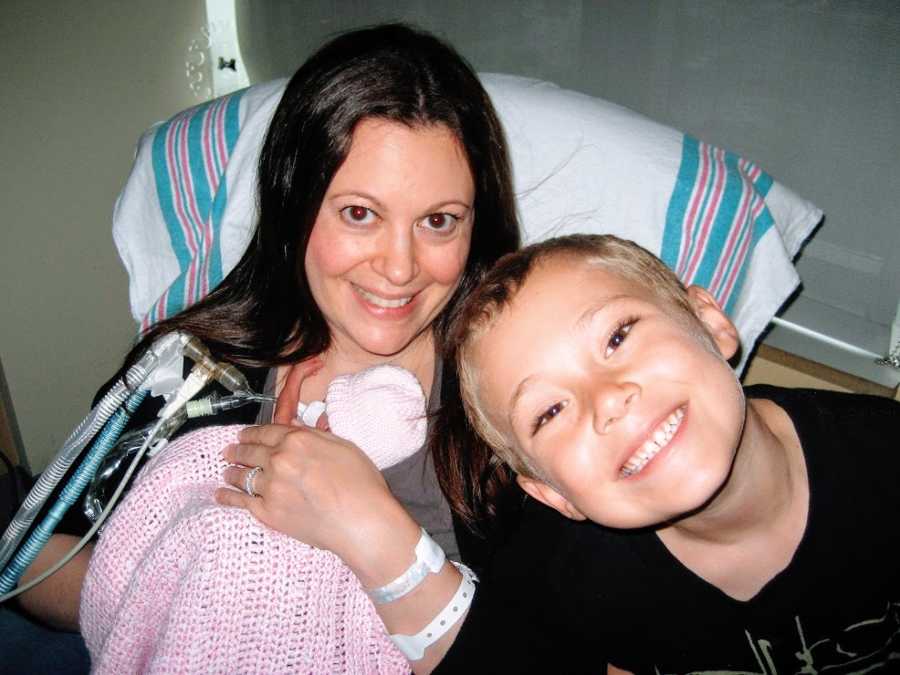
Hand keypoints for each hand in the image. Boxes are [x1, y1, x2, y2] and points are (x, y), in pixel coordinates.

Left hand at [216, 426, 420, 586]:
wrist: (361, 521)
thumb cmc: (361, 483)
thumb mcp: (343, 446)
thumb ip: (314, 435)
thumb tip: (294, 426)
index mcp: (297, 439)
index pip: (266, 431)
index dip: (252, 432)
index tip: (243, 434)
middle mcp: (279, 460)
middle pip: (250, 451)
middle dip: (237, 450)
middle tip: (229, 451)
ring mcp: (271, 487)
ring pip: (242, 475)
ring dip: (231, 471)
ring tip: (226, 471)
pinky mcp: (267, 512)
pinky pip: (240, 501)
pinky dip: (227, 496)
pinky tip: (220, 494)